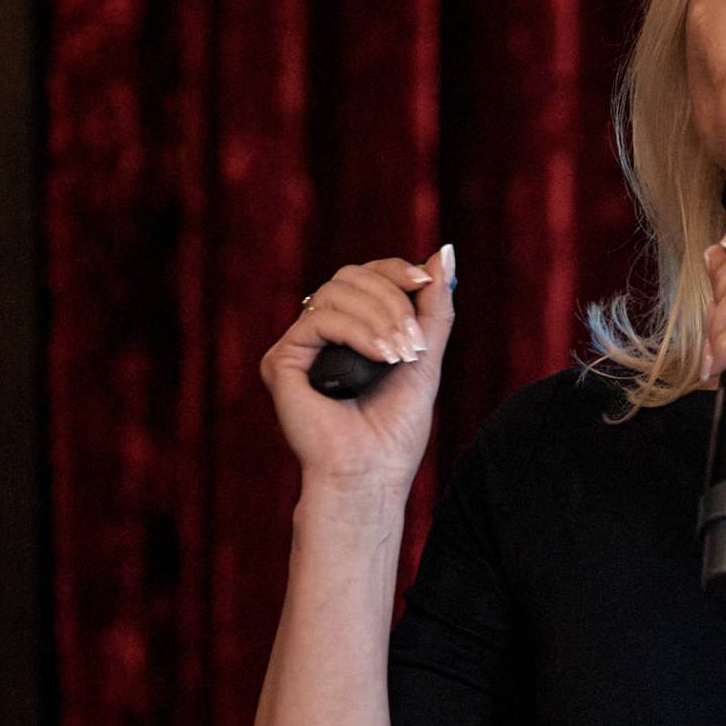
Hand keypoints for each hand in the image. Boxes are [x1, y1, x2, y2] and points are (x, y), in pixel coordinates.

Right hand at [258, 242, 456, 495]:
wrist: (372, 474)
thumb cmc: (396, 429)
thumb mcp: (425, 357)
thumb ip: (434, 307)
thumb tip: (445, 250)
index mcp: (349, 330)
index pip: (366, 276)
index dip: (395, 271)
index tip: (425, 283)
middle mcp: (319, 334)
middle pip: (350, 276)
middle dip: (392, 298)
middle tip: (415, 342)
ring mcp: (298, 346)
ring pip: (336, 292)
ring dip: (379, 317)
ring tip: (403, 355)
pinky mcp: (280, 361)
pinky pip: (319, 319)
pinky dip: (357, 332)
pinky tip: (381, 358)